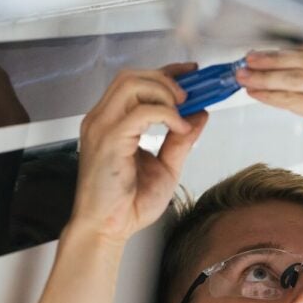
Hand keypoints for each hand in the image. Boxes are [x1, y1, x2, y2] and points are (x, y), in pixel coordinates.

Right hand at [70, 64, 207, 243]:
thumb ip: (181, 140)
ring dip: (165, 92)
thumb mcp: (166, 166)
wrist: (108, 229)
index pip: (135, 82)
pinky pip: (141, 112)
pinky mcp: (109, 139)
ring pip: (132, 84)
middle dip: (166, 79)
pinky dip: (167, 115)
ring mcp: (102, 127)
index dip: (165, 73)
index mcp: (112, 122)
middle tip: (190, 96)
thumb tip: (200, 115)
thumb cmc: (127, 204)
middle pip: (132, 76)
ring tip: (183, 111)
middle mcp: (102, 119)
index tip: (191, 74)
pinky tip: (180, 128)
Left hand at [238, 48, 302, 189]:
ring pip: (296, 78)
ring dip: (265, 76)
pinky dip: (271, 95)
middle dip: (273, 58)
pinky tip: (257, 93)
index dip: (293, 45)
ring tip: (245, 76)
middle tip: (250, 58)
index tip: (270, 47)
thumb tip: (297, 59)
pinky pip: (293, 100)